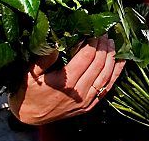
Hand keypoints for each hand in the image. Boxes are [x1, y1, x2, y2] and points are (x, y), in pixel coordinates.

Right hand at [9, 35, 124, 125]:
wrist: (29, 116)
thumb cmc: (28, 92)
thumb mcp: (30, 73)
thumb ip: (44, 58)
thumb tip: (57, 41)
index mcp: (65, 82)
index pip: (87, 57)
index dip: (93, 42)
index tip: (94, 30)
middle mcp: (78, 92)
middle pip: (98, 64)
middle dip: (103, 47)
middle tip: (104, 33)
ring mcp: (85, 100)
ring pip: (106, 76)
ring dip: (111, 58)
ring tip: (112, 43)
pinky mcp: (89, 105)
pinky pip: (107, 88)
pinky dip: (115, 74)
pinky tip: (120, 62)